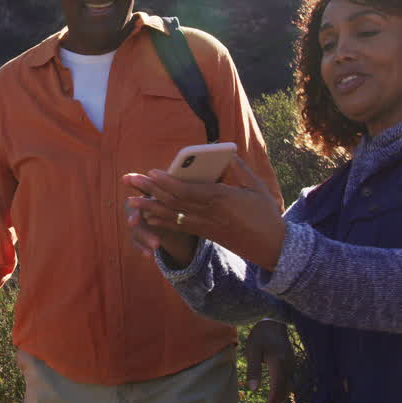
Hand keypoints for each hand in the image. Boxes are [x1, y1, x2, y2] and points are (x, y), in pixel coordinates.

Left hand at [123, 156, 285, 269]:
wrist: (272, 247)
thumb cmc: (266, 215)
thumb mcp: (257, 188)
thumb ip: (239, 170)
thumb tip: (226, 155)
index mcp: (221, 199)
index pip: (187, 190)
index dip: (167, 182)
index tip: (151, 172)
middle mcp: (208, 214)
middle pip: (173, 201)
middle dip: (150, 190)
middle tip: (129, 181)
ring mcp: (205, 226)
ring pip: (172, 216)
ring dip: (150, 208)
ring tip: (131, 201)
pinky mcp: (205, 235)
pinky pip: (179, 227)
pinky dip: (162, 222)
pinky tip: (148, 218)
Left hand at [245, 319, 291, 402]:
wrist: (274, 320)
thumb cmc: (261, 334)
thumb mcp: (253, 350)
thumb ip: (253, 369)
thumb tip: (253, 390)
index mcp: (279, 365)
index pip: (277, 391)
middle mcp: (288, 367)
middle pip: (283, 393)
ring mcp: (291, 366)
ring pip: (286, 389)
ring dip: (276, 401)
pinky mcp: (290, 364)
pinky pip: (287, 383)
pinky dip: (280, 393)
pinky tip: (271, 397)